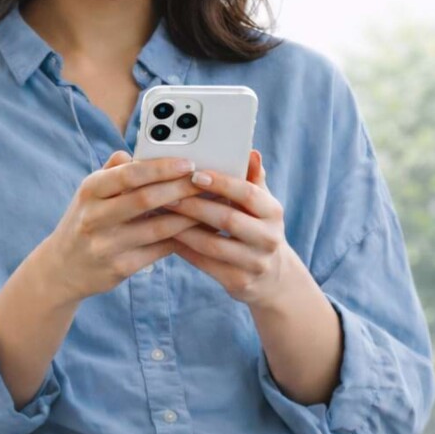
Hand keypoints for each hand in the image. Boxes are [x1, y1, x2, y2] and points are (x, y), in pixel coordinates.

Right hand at [42, 150, 203, 304]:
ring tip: (210, 204)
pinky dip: (181, 238)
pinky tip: (197, 229)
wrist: (62, 268)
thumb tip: (139, 153)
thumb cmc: (85, 220)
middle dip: (181, 188)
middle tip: (205, 181)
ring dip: (188, 215)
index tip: (187, 163)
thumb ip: (114, 171)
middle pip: (145, 199)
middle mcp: (95, 217)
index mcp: (90, 191)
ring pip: (158, 228)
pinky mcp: (120, 268)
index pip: (128, 174)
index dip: (161, 167)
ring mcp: (107, 245)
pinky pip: (158, 250)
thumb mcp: (89, 192)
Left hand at [163, 150, 290, 306]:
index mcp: (273, 212)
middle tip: (167, 194)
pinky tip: (166, 235)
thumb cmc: (257, 227)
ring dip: (183, 228)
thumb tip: (250, 152)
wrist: (272, 277)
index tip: (195, 174)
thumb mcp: (261, 205)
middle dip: (194, 206)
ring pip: (212, 244)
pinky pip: (205, 263)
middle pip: (228, 219)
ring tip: (161, 213)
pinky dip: (184, 248)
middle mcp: (268, 238)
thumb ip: (253, 179)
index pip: (247, 194)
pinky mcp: (238, 282)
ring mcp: (254, 263)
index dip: (221, 183)